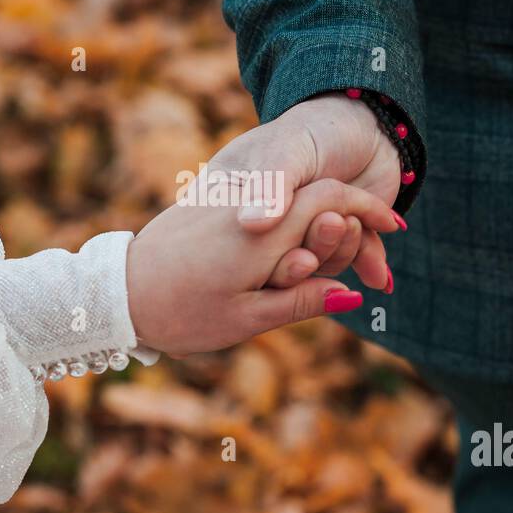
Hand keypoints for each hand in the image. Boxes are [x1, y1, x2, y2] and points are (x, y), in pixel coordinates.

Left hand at [126, 178, 398, 354]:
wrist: (118, 293)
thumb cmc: (182, 314)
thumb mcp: (248, 318)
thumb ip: (302, 300)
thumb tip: (351, 295)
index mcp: (264, 233)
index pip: (331, 200)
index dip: (368, 212)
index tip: (394, 229)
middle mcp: (250, 209)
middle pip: (316, 194)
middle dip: (353, 213)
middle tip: (383, 237)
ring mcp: (229, 203)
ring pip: (293, 200)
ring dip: (326, 218)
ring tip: (347, 248)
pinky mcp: (211, 206)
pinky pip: (267, 206)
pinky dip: (293, 220)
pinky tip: (302, 244)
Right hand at [205, 92, 402, 289]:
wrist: (369, 125)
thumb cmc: (316, 129)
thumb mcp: (287, 151)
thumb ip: (271, 187)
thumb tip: (253, 225)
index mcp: (239, 204)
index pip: (243, 246)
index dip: (269, 254)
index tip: (298, 249)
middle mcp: (270, 227)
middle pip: (283, 262)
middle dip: (317, 247)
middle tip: (336, 222)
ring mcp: (305, 235)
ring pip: (319, 267)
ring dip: (343, 250)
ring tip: (355, 221)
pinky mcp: (338, 242)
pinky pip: (346, 265)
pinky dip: (366, 265)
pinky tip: (379, 275)